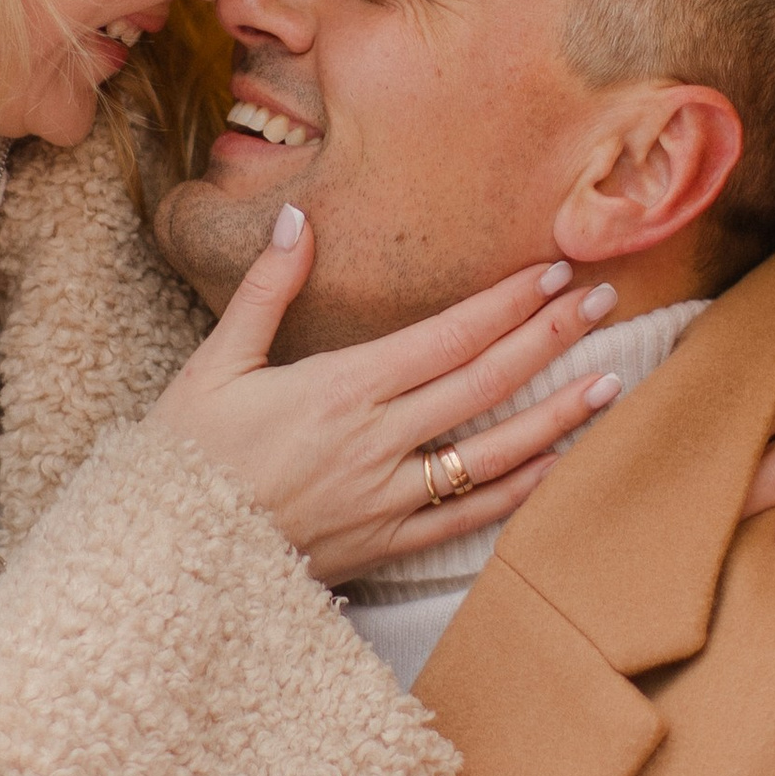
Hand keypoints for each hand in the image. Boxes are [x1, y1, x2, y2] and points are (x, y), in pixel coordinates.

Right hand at [150, 219, 633, 587]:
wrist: (164, 555)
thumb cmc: (184, 455)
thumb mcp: (215, 364)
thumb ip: (266, 291)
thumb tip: (297, 220)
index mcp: (338, 389)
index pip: (446, 337)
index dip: (507, 304)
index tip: (553, 273)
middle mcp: (375, 442)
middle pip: (484, 381)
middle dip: (550, 337)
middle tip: (603, 301)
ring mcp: (387, 498)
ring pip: (492, 452)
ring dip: (557, 414)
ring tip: (610, 380)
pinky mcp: (386, 544)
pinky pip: (468, 517)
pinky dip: (520, 490)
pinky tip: (559, 465)